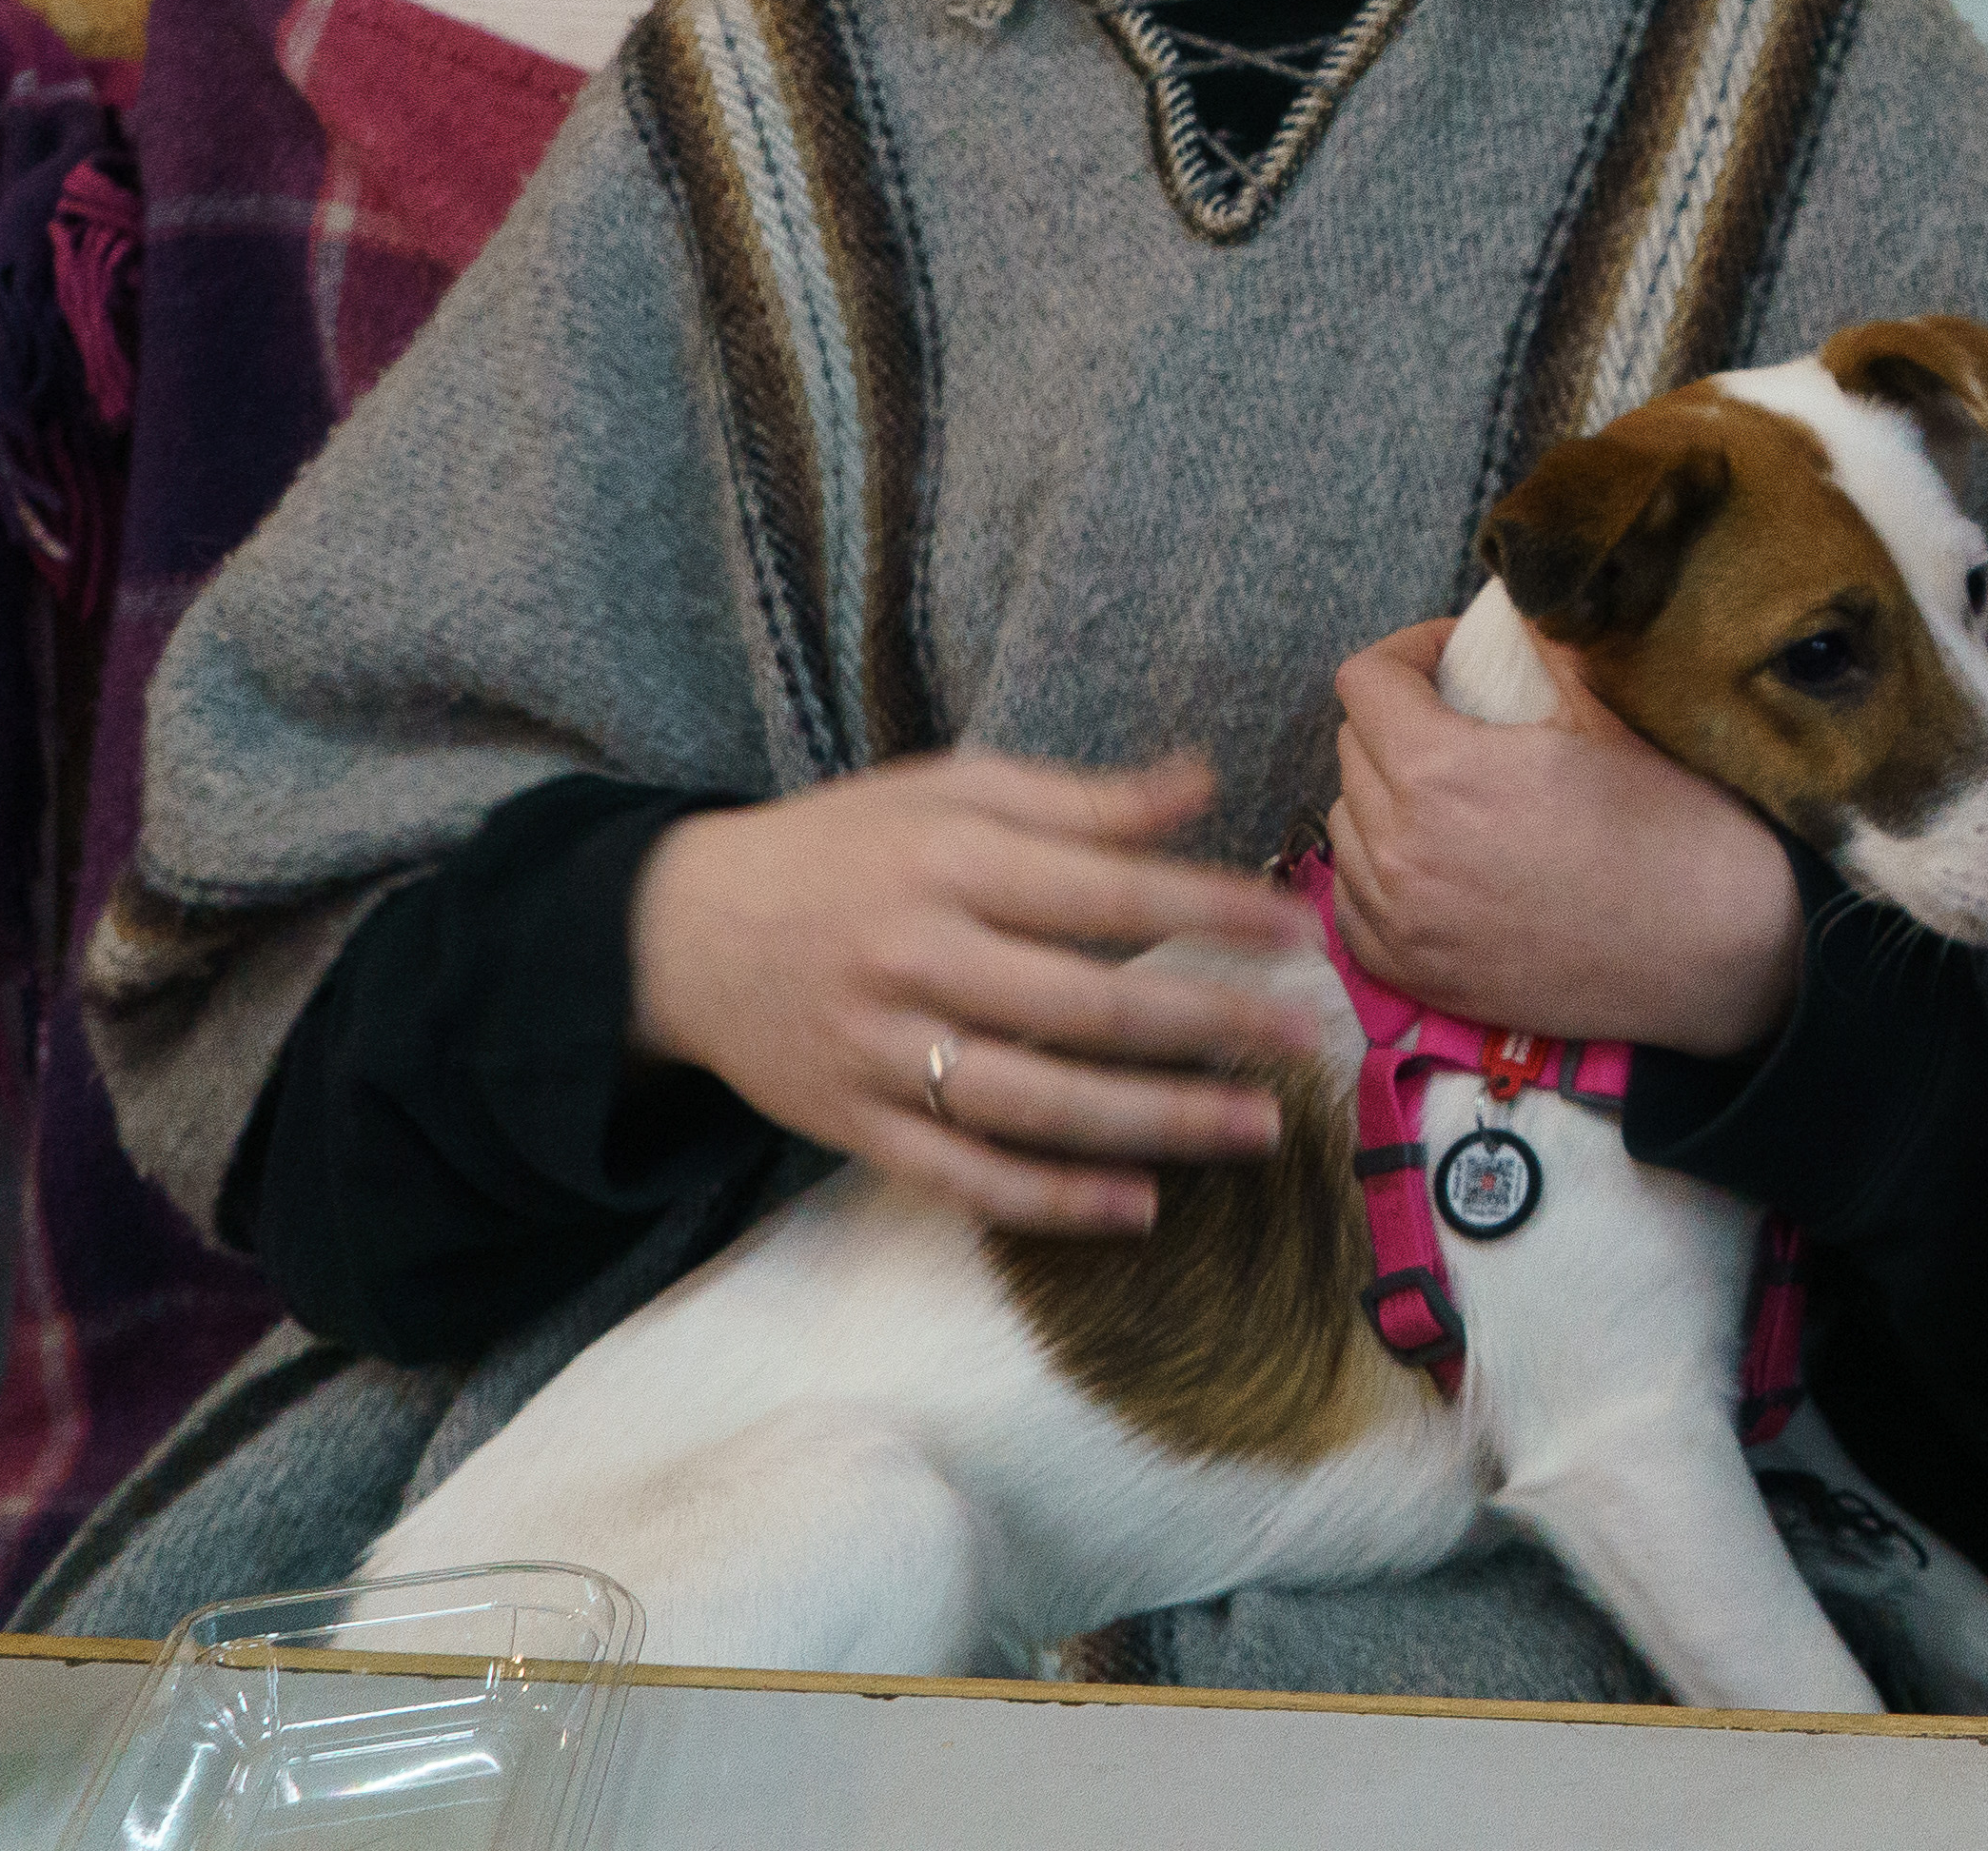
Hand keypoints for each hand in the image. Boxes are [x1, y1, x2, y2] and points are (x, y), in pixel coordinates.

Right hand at [628, 750, 1338, 1236]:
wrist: (679, 932)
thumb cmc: (842, 847)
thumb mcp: (951, 792)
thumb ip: (1080, 799)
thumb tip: (1204, 782)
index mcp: (950, 862)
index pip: (1108, 894)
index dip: (1212, 915)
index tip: (1298, 933)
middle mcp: (917, 959)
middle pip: (1086, 1008)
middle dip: (1211, 1027)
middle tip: (1308, 1042)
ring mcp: (882, 1054)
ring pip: (1038, 1104)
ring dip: (1159, 1123)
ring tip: (1259, 1130)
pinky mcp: (855, 1128)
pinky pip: (965, 1176)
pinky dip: (1053, 1200)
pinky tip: (1139, 1205)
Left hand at [1325, 618, 1803, 1055]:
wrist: (1720, 952)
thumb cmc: (1677, 831)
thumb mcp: (1609, 717)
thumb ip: (1540, 653)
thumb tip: (1511, 612)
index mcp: (1444, 772)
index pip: (1364, 681)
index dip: (1409, 651)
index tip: (1450, 658)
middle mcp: (1402, 851)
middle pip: (1350, 749)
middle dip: (1399, 721)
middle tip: (1461, 721)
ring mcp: (1401, 923)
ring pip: (1346, 826)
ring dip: (1385, 796)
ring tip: (1451, 795)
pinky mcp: (1413, 975)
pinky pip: (1351, 903)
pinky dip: (1381, 872)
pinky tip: (1437, 861)